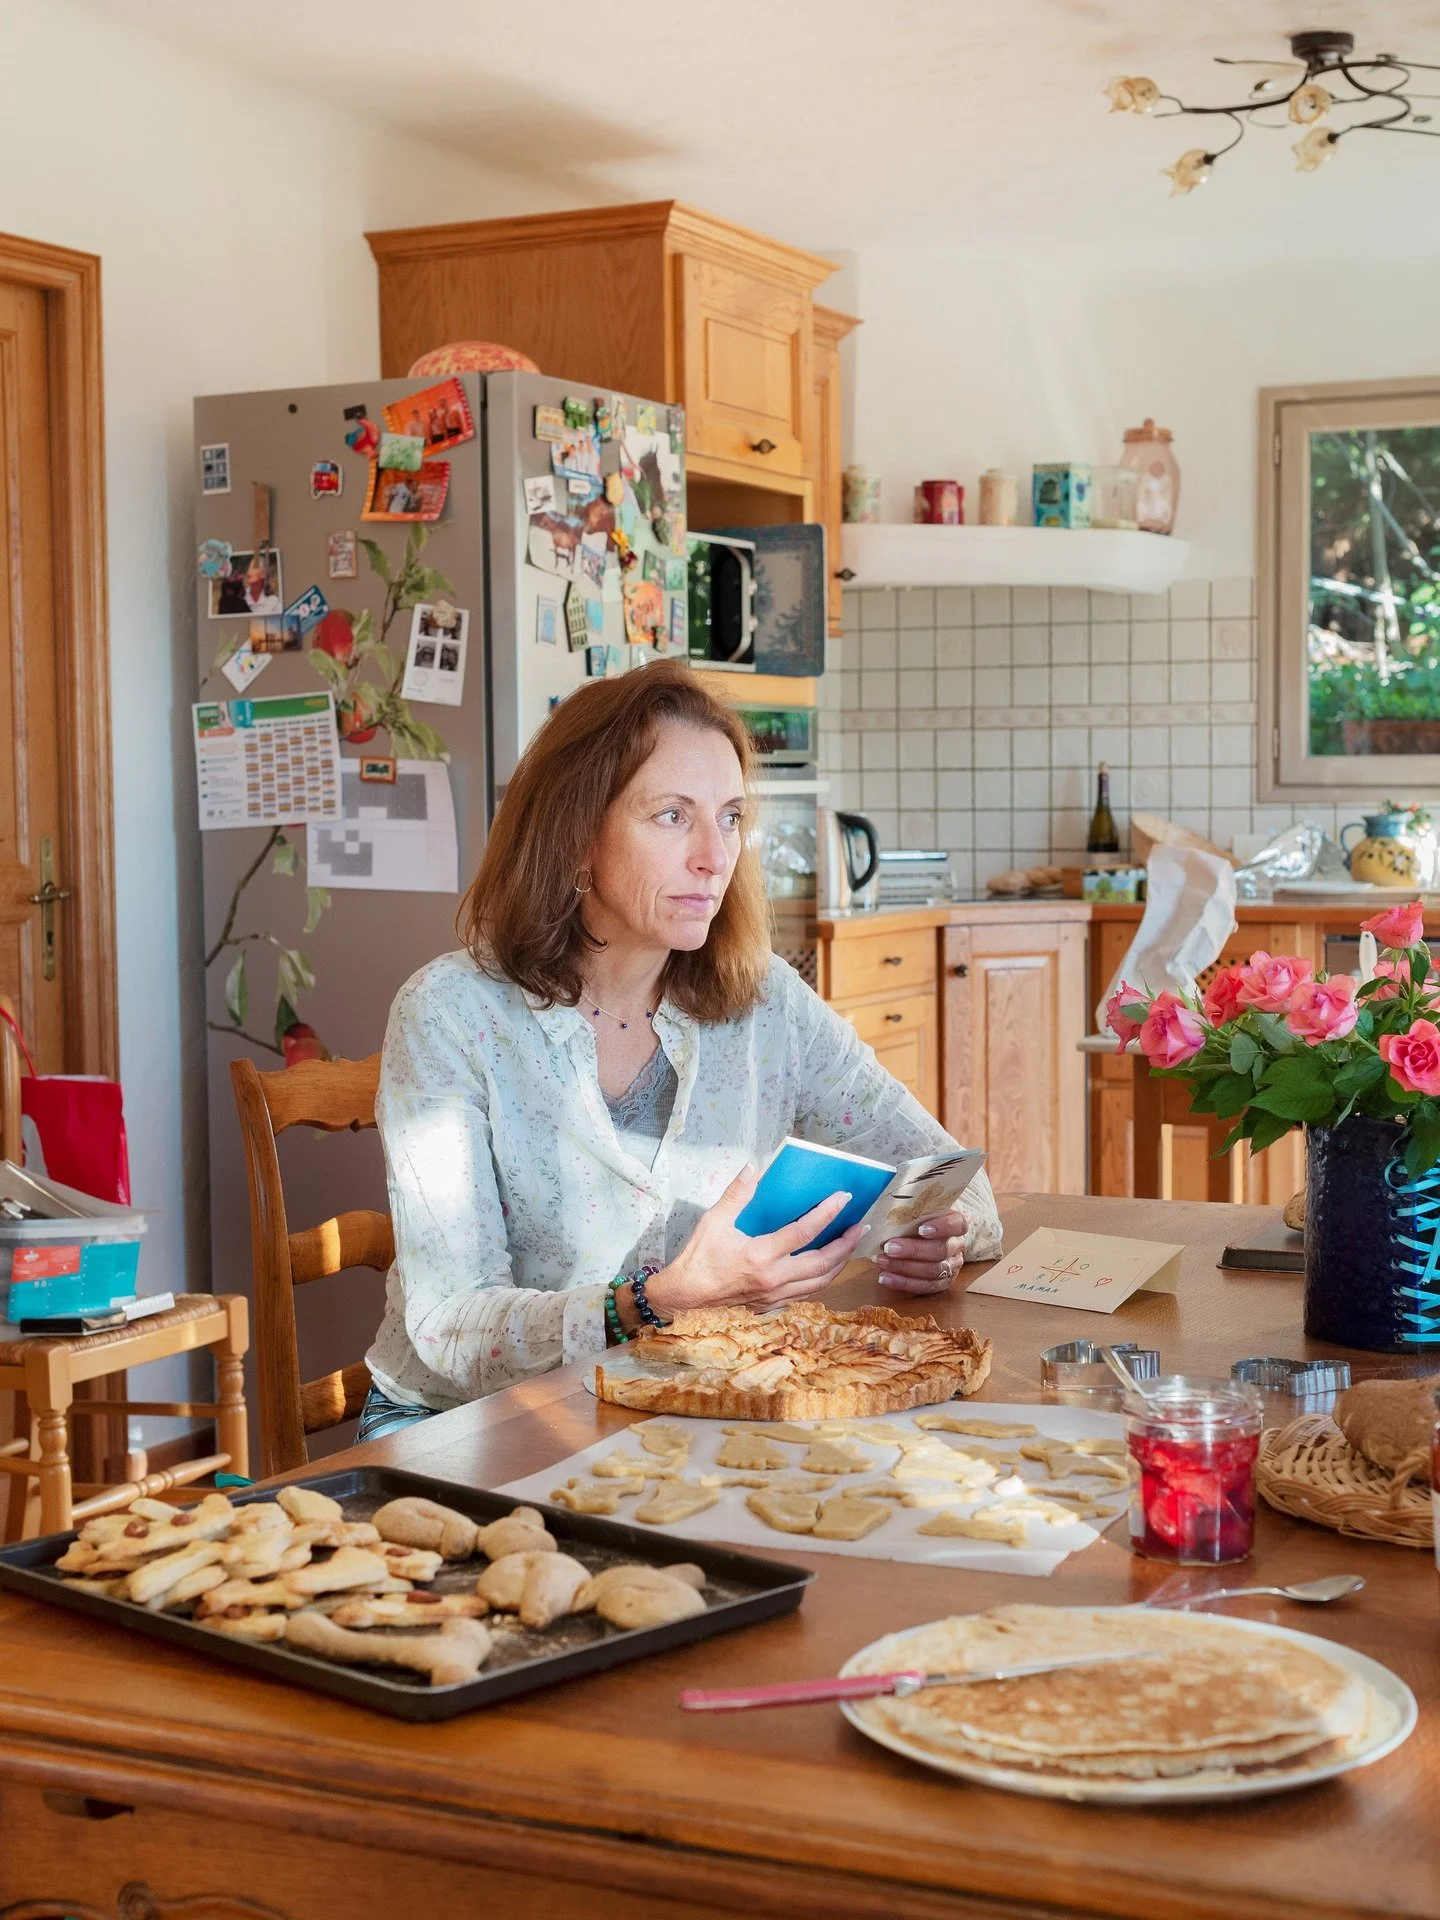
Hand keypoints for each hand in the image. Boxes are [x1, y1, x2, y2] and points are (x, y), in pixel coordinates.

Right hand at [642, 1164, 865, 1322]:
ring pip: (820, 1282)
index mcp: (760, 1255)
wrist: (684, 1299)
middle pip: (823, 1262)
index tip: (844, 1199)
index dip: (827, 1213)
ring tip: (850, 1245)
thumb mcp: (713, 1221)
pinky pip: (807, 1293)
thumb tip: (752, 1168)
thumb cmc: (698, 1259)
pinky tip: (827, 1267)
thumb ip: (736, 1195)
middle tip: (860, 1226)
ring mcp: (775, 1295)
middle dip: (846, 1243)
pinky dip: (823, 1278)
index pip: (804, 1232)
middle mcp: (773, 1278)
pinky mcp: (773, 1305)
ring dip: (840, 1263)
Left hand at [874, 1208, 969, 1295]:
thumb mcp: (917, 1208)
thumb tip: (874, 1214)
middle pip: (941, 1250)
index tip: (920, 1229)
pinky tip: (885, 1278)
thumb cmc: (919, 1217)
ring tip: (882, 1262)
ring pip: (933, 1271)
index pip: (957, 1224)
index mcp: (957, 1222)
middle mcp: (957, 1244)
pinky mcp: (943, 1282)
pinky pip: (926, 1287)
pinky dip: (904, 1283)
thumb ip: (906, 1208)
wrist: (923, 1234)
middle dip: (913, 1250)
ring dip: (905, 1268)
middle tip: (889, 1247)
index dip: (942, 1227)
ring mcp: (952, 1265)